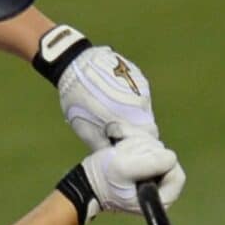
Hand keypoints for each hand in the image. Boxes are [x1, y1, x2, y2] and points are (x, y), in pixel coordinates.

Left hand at [33, 25, 159, 150]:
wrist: (75, 63)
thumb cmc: (78, 101)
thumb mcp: (87, 131)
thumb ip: (106, 148)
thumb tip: (116, 161)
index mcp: (132, 119)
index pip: (149, 139)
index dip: (139, 146)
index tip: (125, 146)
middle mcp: (142, 103)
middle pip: (147, 125)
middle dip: (135, 131)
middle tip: (116, 131)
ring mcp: (141, 87)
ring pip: (143, 110)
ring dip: (133, 115)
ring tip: (112, 111)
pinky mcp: (138, 76)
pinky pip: (139, 94)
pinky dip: (130, 100)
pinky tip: (113, 96)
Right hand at [63, 136, 184, 223]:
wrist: (85, 181)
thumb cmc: (103, 179)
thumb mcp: (124, 169)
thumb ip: (151, 163)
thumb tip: (171, 157)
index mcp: (162, 198)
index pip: (176, 173)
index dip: (159, 161)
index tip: (138, 161)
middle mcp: (161, 187)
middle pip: (165, 157)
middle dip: (143, 150)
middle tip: (122, 154)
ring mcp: (153, 175)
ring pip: (155, 148)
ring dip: (135, 144)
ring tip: (118, 151)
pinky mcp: (144, 164)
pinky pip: (147, 144)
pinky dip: (133, 139)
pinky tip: (118, 143)